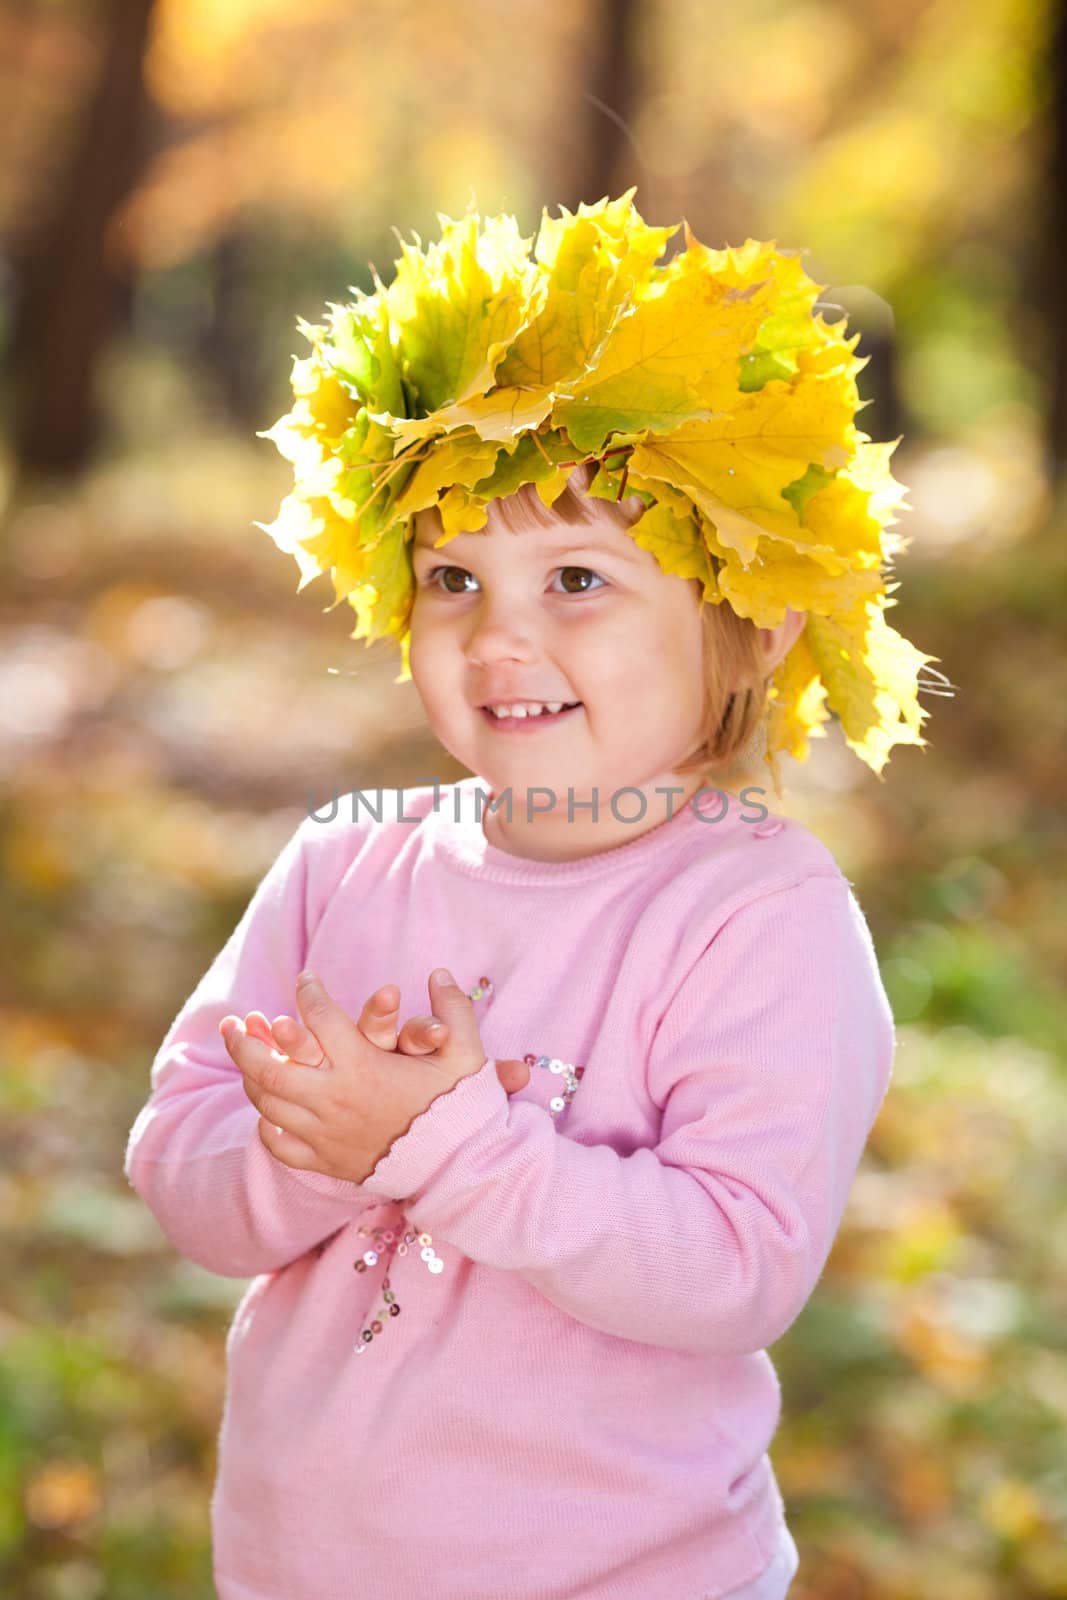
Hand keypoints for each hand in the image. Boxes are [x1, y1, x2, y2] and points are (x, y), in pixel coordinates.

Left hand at [219, 969, 529, 1182]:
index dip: (309, 992)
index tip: (305, 978)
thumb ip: (453, 1009)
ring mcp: (325, 1133)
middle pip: (269, 1067)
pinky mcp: (326, 1161)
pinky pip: (279, 1144)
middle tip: (233, 1022)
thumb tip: (441, 973)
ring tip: (240, 1057)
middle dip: (245, 1041)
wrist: (458, 1171)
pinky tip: (266, 1110)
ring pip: (268, 1103)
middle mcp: (335, 1099)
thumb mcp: (465, 1054)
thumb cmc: (459, 1109)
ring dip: (248, 1076)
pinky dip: (266, 1125)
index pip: (320, 1018)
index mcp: (363, 1067)